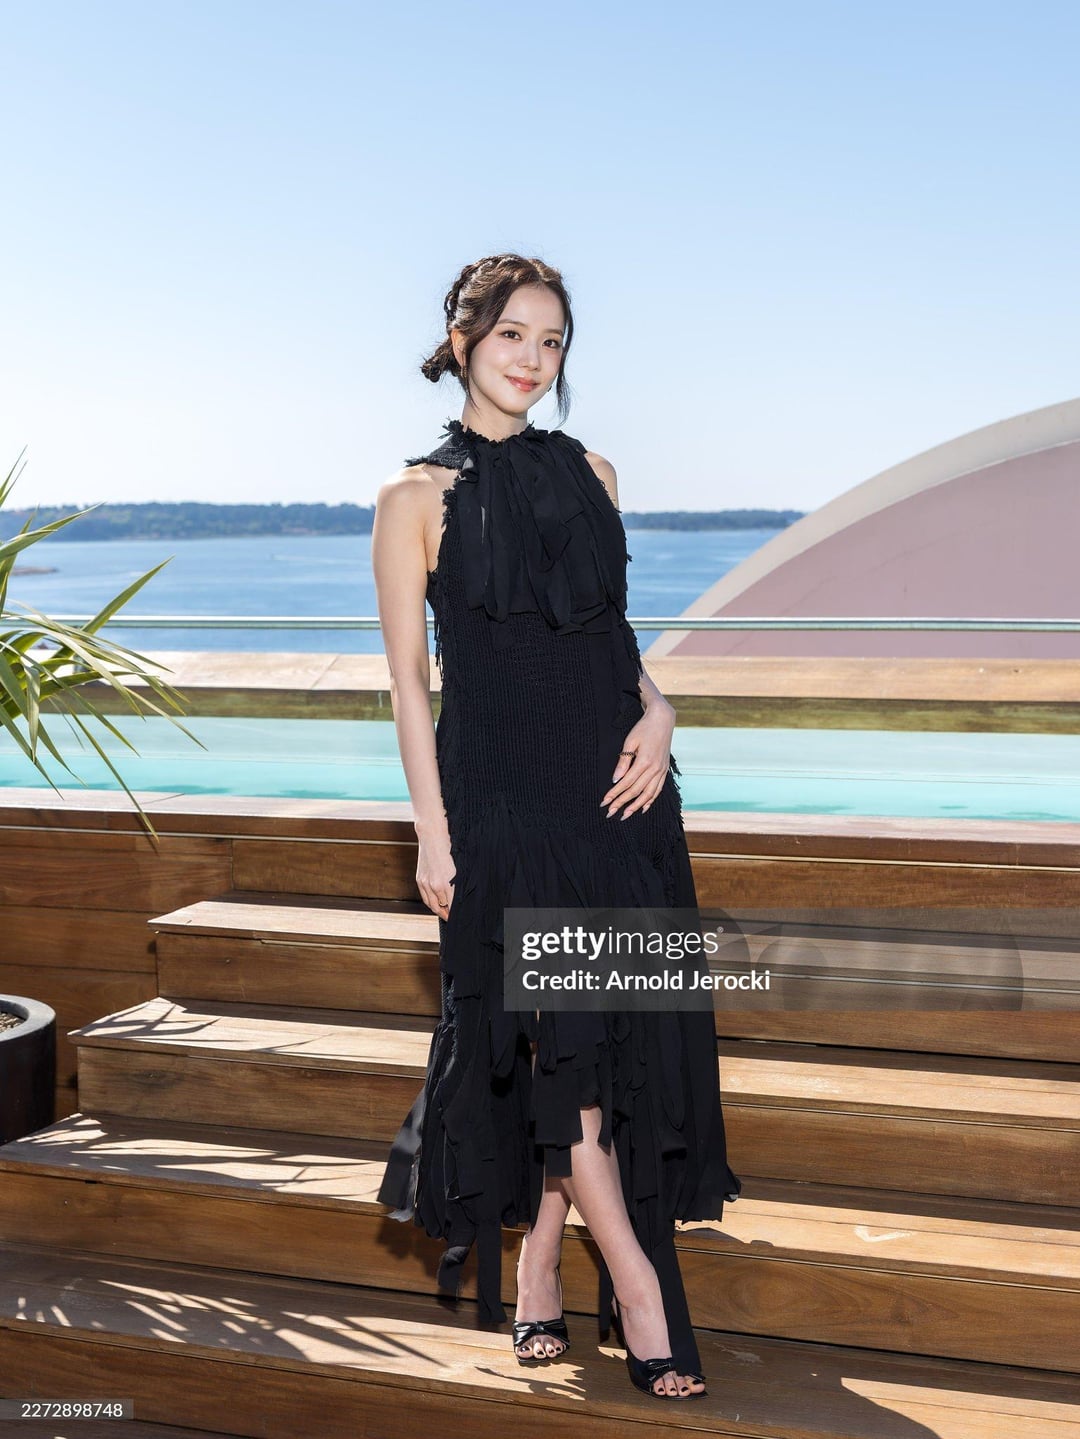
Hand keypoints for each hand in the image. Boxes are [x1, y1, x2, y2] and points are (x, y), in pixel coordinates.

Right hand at [416, 821, 455, 917]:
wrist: (432, 835)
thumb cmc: (450, 847)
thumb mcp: (461, 867)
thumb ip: (460, 883)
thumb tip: (464, 895)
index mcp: (448, 883)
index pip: (454, 906)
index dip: (458, 914)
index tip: (463, 917)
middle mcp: (435, 886)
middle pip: (443, 908)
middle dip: (449, 915)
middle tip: (455, 919)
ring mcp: (426, 883)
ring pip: (433, 905)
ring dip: (440, 911)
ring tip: (447, 914)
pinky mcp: (419, 880)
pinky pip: (425, 898)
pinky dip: (432, 904)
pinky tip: (437, 905)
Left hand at [601, 699, 675, 819]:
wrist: (663, 720)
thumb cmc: (644, 728)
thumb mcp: (630, 742)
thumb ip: (623, 762)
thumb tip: (615, 780)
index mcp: (645, 761)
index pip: (626, 783)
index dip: (615, 794)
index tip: (605, 802)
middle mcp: (655, 769)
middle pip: (636, 791)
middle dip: (622, 803)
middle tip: (610, 812)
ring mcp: (661, 771)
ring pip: (648, 794)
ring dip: (636, 806)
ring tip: (625, 815)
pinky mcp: (665, 770)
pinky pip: (658, 790)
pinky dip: (650, 800)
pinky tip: (643, 808)